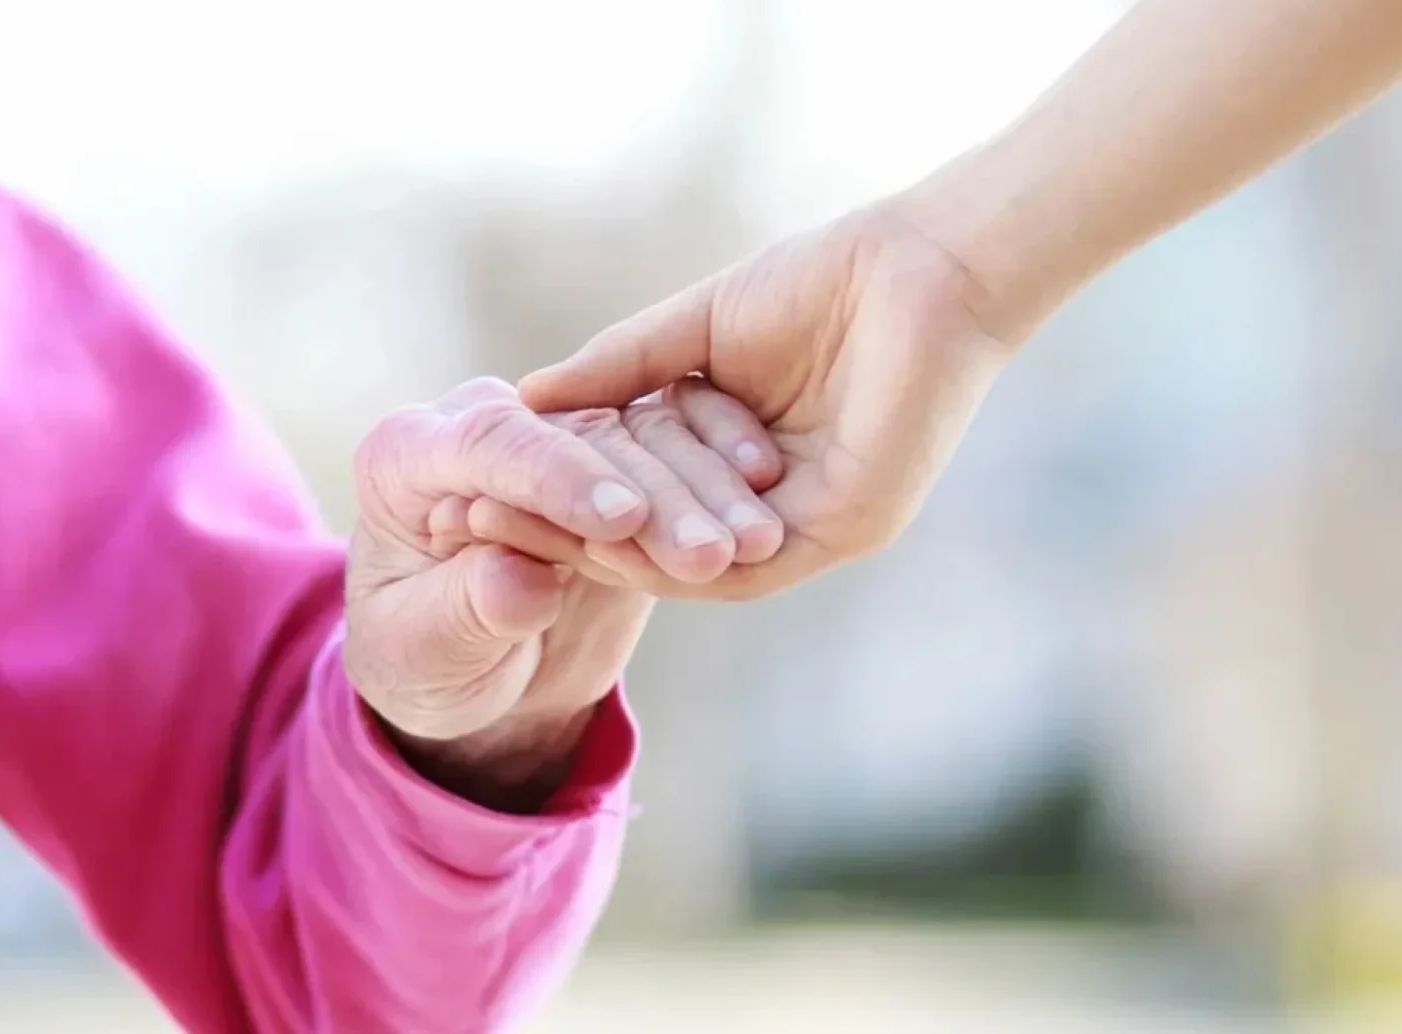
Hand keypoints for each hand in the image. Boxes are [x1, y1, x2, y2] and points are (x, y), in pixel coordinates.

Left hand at [343, 377, 779, 809]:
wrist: (458, 674)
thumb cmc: (420, 662)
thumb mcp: (425, 651)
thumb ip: (467, 610)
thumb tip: (519, 583)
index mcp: (411, 453)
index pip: (492, 444)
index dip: (560, 480)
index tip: (621, 520)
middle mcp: (487, 427)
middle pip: (582, 439)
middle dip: (653, 494)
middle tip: (713, 552)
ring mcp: (559, 441)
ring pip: (644, 442)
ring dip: (705, 493)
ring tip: (758, 547)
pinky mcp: (618, 467)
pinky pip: (679, 461)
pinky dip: (724, 486)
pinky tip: (767, 521)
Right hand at [516, 204, 1014, 599]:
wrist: (919, 265)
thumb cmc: (820, 283)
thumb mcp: (690, 330)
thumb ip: (618, 371)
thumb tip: (525, 401)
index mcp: (738, 467)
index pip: (638, 501)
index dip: (563, 499)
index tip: (481, 494)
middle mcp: (769, 510)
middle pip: (656, 538)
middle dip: (571, 534)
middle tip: (486, 528)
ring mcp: (807, 527)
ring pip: (693, 559)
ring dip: (613, 547)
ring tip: (533, 530)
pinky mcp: (841, 528)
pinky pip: (745, 563)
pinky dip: (673, 551)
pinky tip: (611, 531)